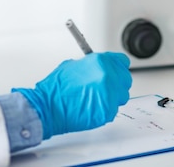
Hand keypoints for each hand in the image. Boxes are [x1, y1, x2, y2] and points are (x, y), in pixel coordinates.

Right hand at [14, 52, 131, 138]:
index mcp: (101, 62)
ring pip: (121, 96)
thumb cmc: (57, 88)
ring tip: (95, 99)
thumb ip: (92, 65)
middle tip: (105, 88)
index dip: (118, 67)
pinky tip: (91, 108)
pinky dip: (105, 110)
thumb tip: (100, 67)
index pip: (122, 62)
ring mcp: (110, 94)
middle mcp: (108, 76)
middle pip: (125, 79)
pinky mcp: (108, 111)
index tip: (116, 71)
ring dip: (112, 97)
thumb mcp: (74, 65)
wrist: (48, 107)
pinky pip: (113, 110)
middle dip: (117, 83)